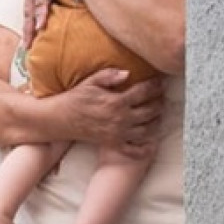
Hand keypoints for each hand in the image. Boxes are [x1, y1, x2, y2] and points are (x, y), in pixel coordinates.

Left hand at [22, 0, 95, 48]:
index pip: (32, 6)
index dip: (32, 20)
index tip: (31, 35)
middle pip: (28, 12)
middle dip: (27, 30)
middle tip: (26, 46)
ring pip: (30, 12)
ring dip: (30, 28)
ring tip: (29, 43)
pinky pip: (40, 5)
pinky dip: (40, 16)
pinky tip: (40, 28)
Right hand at [43, 69, 162, 153]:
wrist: (61, 119)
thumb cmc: (76, 98)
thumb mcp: (90, 82)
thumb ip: (110, 76)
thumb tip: (128, 73)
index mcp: (117, 101)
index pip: (144, 92)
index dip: (155, 86)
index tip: (160, 82)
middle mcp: (121, 119)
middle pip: (150, 111)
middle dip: (159, 103)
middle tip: (161, 97)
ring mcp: (118, 133)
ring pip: (147, 130)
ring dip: (156, 122)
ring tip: (158, 115)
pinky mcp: (113, 144)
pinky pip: (133, 150)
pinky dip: (144, 148)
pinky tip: (150, 142)